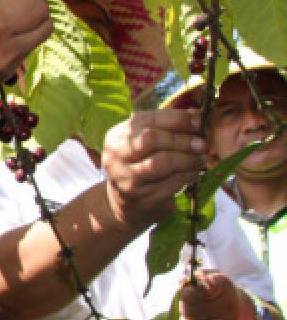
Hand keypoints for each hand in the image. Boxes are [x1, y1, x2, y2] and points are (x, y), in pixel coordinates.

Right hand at [99, 109, 206, 232]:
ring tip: (202, 159)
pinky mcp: (141, 196)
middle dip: (182, 140)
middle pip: (152, 139)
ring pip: (163, 162)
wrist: (126, 204)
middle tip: (202, 144)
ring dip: (188, 159)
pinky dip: (188, 176)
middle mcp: (116, 155)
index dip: (176, 118)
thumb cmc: (141, 167)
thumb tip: (196, 114)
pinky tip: (194, 174)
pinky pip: (172, 182)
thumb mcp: (144, 145)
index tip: (198, 120)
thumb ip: (164, 130)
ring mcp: (126, 177)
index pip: (147, 119)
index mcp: (116, 136)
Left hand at [179, 270, 257, 319]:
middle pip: (190, 310)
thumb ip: (194, 276)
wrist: (244, 313)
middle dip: (184, 306)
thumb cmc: (220, 292)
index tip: (188, 291)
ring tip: (188, 316)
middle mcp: (229, 307)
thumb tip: (180, 282)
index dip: (188, 292)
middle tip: (186, 304)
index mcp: (224, 286)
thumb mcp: (211, 277)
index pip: (198, 290)